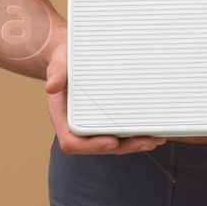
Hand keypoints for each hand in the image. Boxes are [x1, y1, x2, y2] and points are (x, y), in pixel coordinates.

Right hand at [44, 33, 166, 154]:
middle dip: (123, 147)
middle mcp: (78, 125)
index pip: (72, 142)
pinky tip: (154, 131)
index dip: (92, 146)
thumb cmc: (65, 62)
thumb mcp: (59, 62)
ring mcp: (94, 124)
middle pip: (99, 145)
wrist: (73, 58)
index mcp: (63, 117)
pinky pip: (120, 132)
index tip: (111, 142)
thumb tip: (51, 86)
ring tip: (155, 140)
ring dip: (134, 144)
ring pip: (113, 143)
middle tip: (145, 142)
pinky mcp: (107, 118)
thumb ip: (56, 73)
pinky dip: (137, 134)